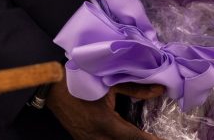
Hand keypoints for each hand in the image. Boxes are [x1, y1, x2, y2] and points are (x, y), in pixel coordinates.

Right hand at [46, 78, 164, 139]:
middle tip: (154, 138)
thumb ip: (136, 88)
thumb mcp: (110, 82)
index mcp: (104, 121)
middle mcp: (96, 136)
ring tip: (142, 137)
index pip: (132, 136)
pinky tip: (124, 136)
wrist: (53, 87)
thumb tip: (159, 89)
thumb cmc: (82, 80)